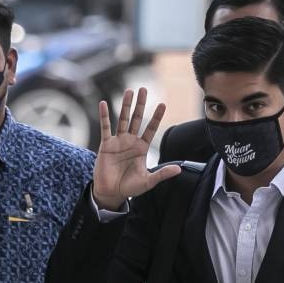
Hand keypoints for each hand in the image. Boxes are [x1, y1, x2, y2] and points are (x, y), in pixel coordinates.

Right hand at [93, 88, 179, 209]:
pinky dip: (104, 116)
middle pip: (137, 119)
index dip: (156, 117)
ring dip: (126, 106)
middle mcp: (131, 141)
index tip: (162, 104)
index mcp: (142, 148)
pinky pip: (105, 128)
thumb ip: (162, 174)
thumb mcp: (148, 181)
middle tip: (144, 89)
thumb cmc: (130, 187)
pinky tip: (104, 104)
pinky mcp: (106, 145)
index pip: (151, 129)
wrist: (111, 193)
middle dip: (140, 105)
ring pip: (123, 119)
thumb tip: (179, 169)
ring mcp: (118, 141)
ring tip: (129, 91)